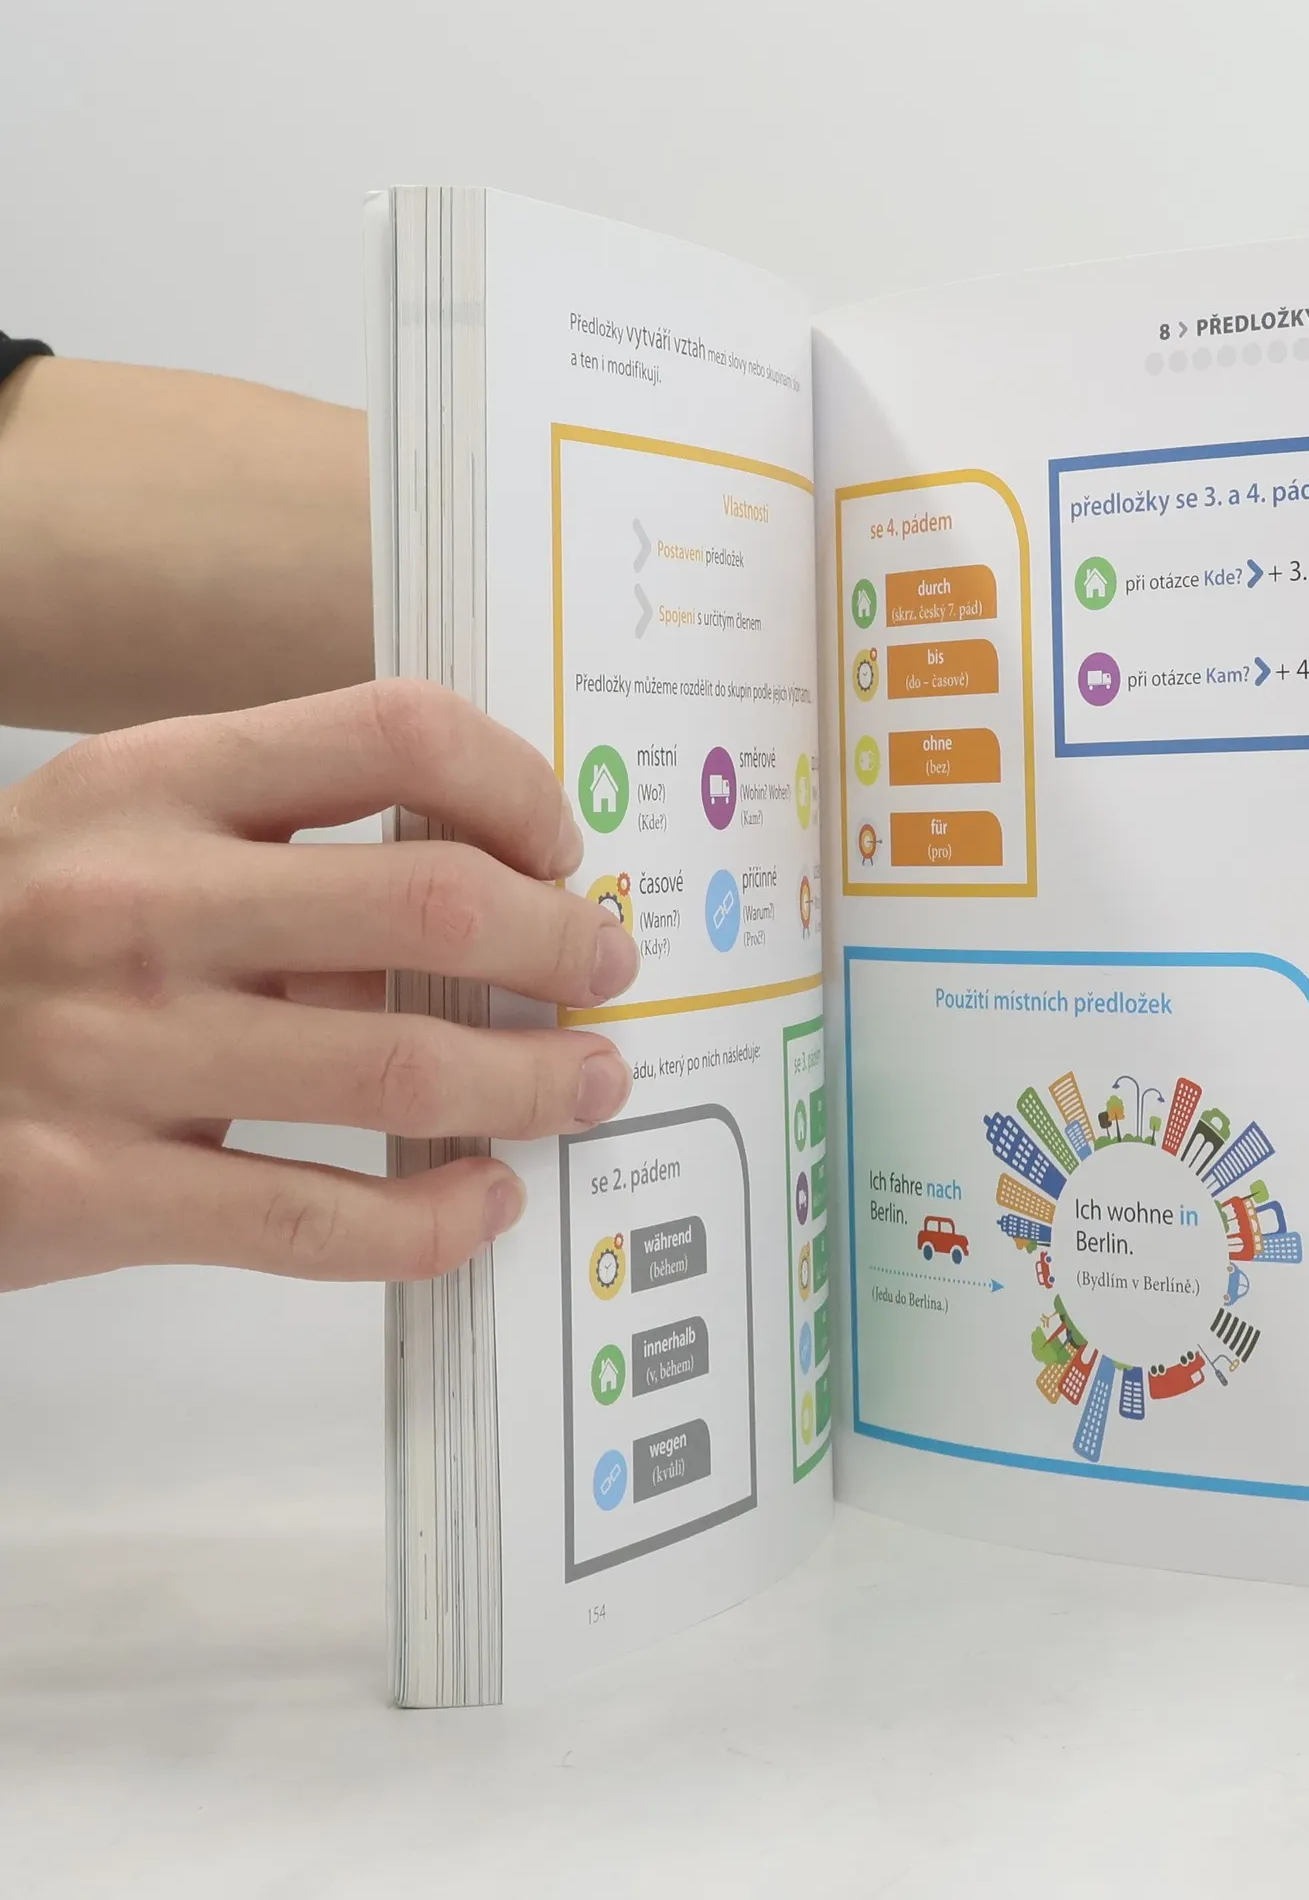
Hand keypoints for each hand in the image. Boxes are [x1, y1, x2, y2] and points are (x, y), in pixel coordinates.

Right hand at [0, 681, 637, 1289]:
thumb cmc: (6, 941)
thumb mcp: (113, 846)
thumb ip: (276, 859)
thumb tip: (485, 904)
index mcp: (153, 785)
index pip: (395, 732)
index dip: (517, 786)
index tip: (560, 848)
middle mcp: (136, 904)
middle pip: (433, 903)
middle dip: (561, 944)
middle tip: (606, 971)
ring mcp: (112, 1051)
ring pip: (401, 1069)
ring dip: (535, 1083)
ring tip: (591, 1084)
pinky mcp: (89, 1192)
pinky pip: (316, 1219)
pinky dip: (430, 1220)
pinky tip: (482, 1200)